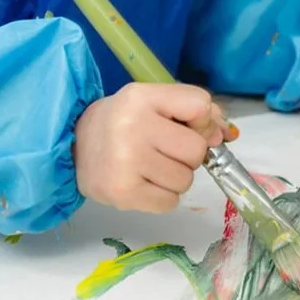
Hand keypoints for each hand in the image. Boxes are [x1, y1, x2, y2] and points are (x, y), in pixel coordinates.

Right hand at [75, 84, 233, 212]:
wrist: (74, 144)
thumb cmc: (123, 121)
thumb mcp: (154, 102)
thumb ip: (194, 110)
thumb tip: (225, 134)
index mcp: (143, 97)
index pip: (200, 105)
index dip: (203, 122)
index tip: (188, 127)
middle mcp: (133, 127)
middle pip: (196, 149)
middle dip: (188, 154)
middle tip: (165, 151)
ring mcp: (126, 162)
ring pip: (185, 179)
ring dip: (175, 177)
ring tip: (151, 167)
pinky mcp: (122, 193)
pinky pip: (170, 202)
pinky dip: (163, 196)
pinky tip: (144, 183)